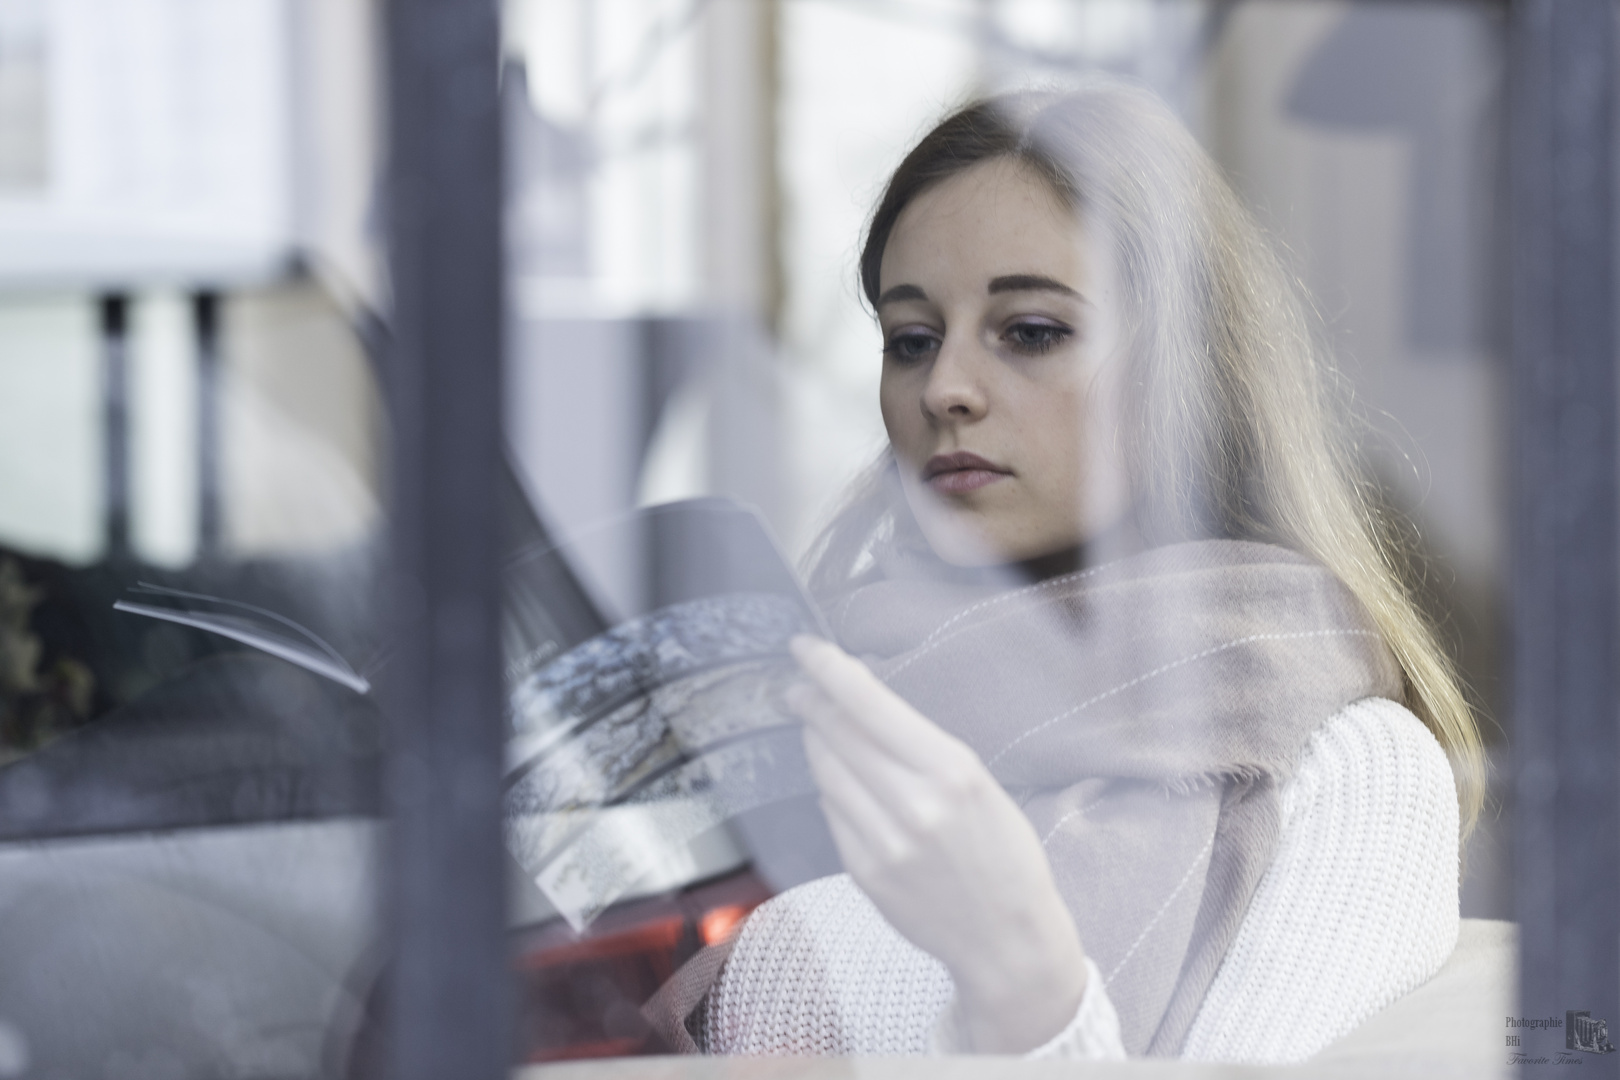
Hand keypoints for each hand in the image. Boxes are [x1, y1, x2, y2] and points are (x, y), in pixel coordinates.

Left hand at [785, 635, 1087, 1053]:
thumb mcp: (980, 782)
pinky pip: (831, 814)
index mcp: (951, 770)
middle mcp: (914, 804)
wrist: (1008, 939)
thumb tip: (859, 703)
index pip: (868, 703)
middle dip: (811, 702)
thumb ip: (920, 747)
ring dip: (817, 744)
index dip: (827, 669)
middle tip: (798, 688)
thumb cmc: (1004, 853)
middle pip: (837, 732)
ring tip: (820, 732)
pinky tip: (844, 787)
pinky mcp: (864, 873)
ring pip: (825, 771)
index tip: (803, 648)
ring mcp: (884, 843)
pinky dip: (832, 792)